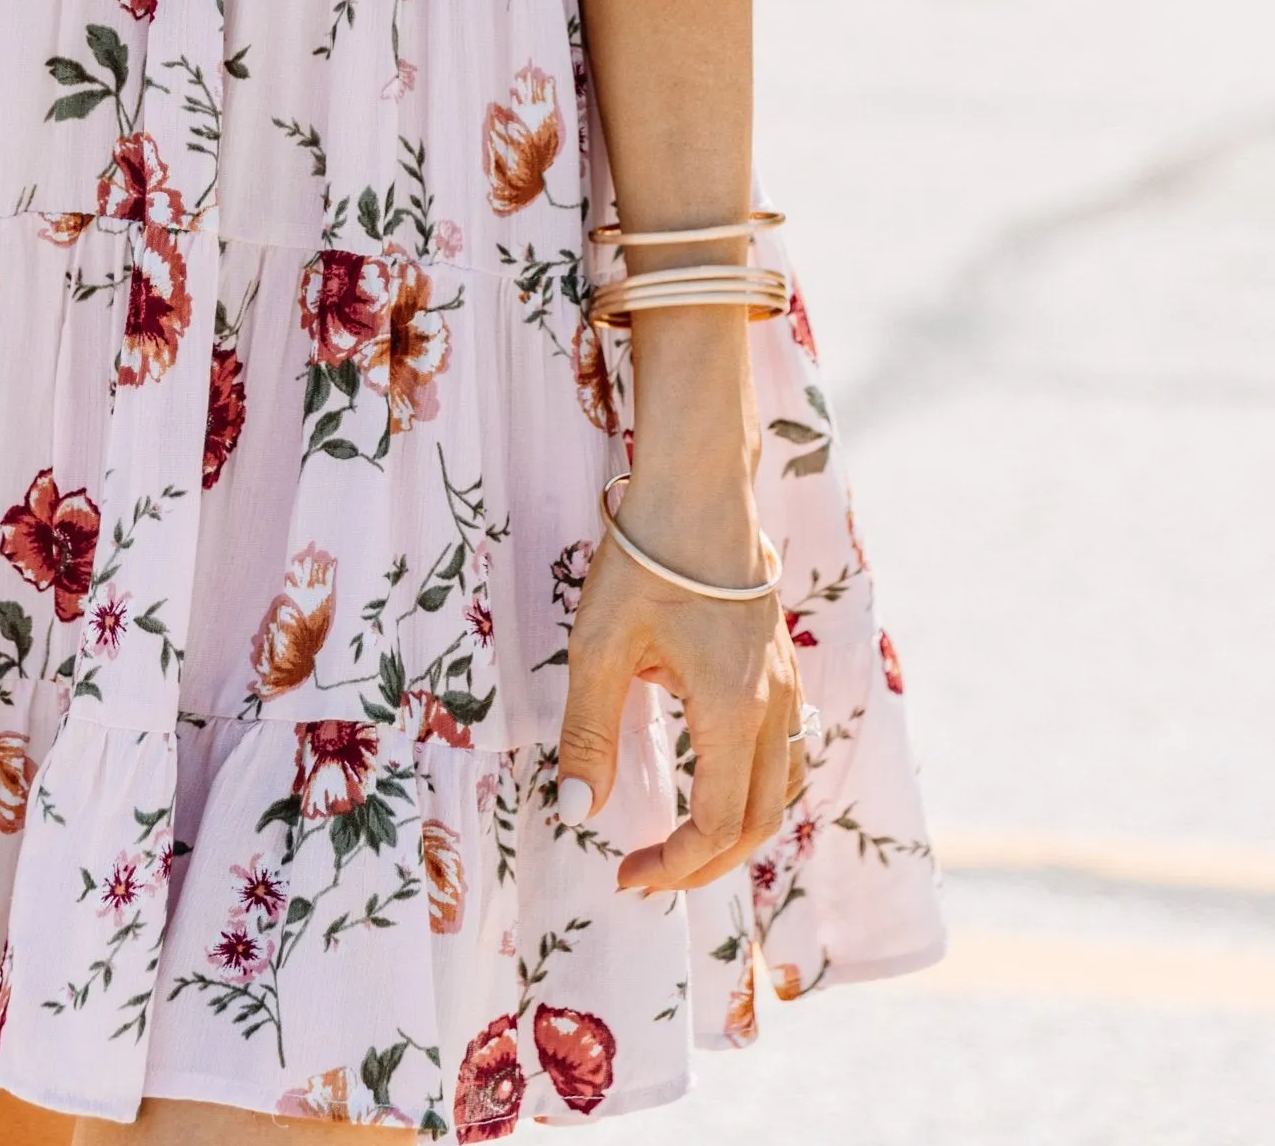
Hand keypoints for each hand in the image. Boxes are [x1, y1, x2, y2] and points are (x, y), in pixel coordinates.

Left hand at [556, 478, 799, 892]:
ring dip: (738, 833)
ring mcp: (786, 685)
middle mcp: (773, 707)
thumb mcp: (601, 646)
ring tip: (684, 846)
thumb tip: (578, 812)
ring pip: (783, 791)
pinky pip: (788, 752)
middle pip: (760, 823)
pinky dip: (758, 791)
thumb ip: (590, 733)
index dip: (675, 866)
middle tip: (648, 875)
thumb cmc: (646, 562)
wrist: (698, 491)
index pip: (717, 824)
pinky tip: (718, 783)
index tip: (626, 874)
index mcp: (732, 711)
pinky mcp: (781, 667)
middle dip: (705, 864)